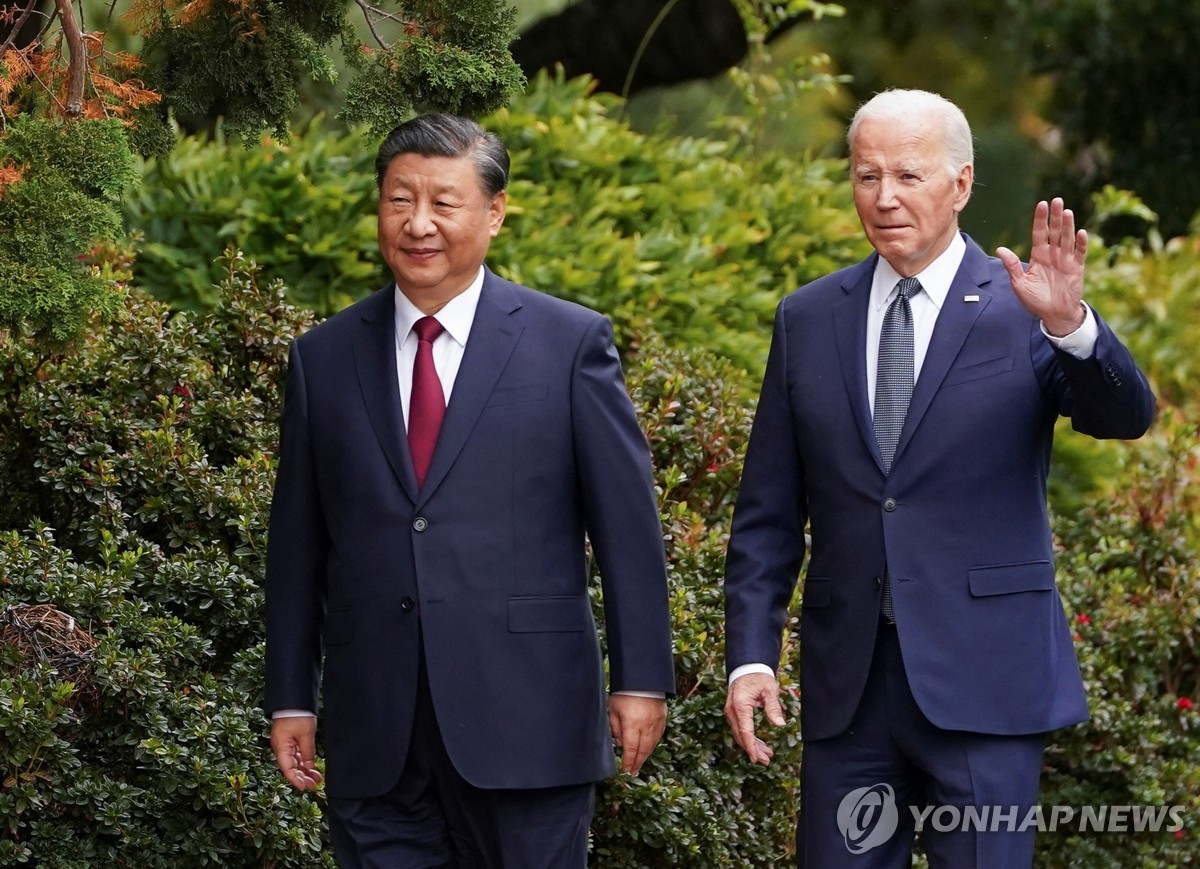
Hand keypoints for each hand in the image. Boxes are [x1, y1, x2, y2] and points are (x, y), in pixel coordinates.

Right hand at [270, 716, 323, 790]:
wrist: (295, 700)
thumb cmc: (297, 714)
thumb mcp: (306, 734)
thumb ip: (308, 752)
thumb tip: (309, 767)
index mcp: (281, 747)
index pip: (287, 769)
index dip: (295, 780)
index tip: (304, 787)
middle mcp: (282, 748)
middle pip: (291, 767)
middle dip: (302, 777)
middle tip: (314, 785)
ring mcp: (286, 745)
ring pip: (295, 762)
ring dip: (305, 771)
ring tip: (317, 779)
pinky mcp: (292, 741)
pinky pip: (298, 755)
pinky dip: (305, 762)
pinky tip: (313, 768)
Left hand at [607, 694, 666, 774]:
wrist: (642, 678)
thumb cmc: (624, 692)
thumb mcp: (613, 709)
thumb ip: (615, 727)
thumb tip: (619, 743)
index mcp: (632, 724)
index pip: (630, 749)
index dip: (628, 761)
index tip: (626, 770)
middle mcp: (646, 725)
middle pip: (643, 750)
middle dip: (638, 763)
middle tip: (633, 772)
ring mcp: (656, 722)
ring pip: (652, 744)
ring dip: (646, 755)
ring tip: (640, 763)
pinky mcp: (663, 717)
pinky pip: (658, 735)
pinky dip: (653, 744)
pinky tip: (649, 749)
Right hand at [725, 673, 786, 765]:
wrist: (746, 668)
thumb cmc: (758, 678)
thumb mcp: (769, 690)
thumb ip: (773, 708)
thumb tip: (780, 725)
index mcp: (740, 705)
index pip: (745, 731)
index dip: (751, 747)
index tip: (757, 759)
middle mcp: (732, 710)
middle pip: (741, 736)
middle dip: (753, 750)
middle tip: (767, 760)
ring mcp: (731, 712)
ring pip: (740, 734)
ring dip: (752, 746)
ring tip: (767, 755)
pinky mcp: (734, 713)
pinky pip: (740, 729)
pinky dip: (749, 738)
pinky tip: (760, 745)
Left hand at [996, 197, 1087, 336]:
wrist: (1053, 314)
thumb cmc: (1035, 299)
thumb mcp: (1020, 283)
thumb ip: (1012, 266)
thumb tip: (1000, 249)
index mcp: (1039, 255)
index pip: (1039, 233)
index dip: (1040, 219)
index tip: (1041, 204)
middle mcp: (1053, 254)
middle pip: (1055, 231)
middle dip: (1055, 216)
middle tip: (1056, 200)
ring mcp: (1066, 260)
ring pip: (1067, 238)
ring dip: (1067, 225)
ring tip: (1066, 211)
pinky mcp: (1077, 268)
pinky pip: (1080, 253)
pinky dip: (1081, 243)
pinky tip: (1081, 232)